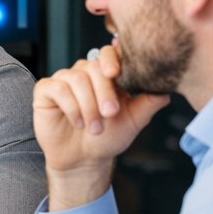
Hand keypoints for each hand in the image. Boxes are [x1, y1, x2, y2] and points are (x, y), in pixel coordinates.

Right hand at [33, 43, 167, 209]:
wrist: (84, 159)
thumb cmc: (108, 138)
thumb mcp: (134, 120)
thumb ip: (149, 102)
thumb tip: (166, 87)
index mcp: (107, 75)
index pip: (109, 54)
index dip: (112, 59)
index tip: (116, 74)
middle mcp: (84, 73)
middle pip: (93, 66)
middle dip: (104, 92)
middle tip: (110, 114)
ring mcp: (64, 80)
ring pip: (76, 78)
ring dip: (88, 105)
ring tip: (94, 127)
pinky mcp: (46, 90)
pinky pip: (57, 88)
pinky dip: (70, 107)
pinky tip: (77, 122)